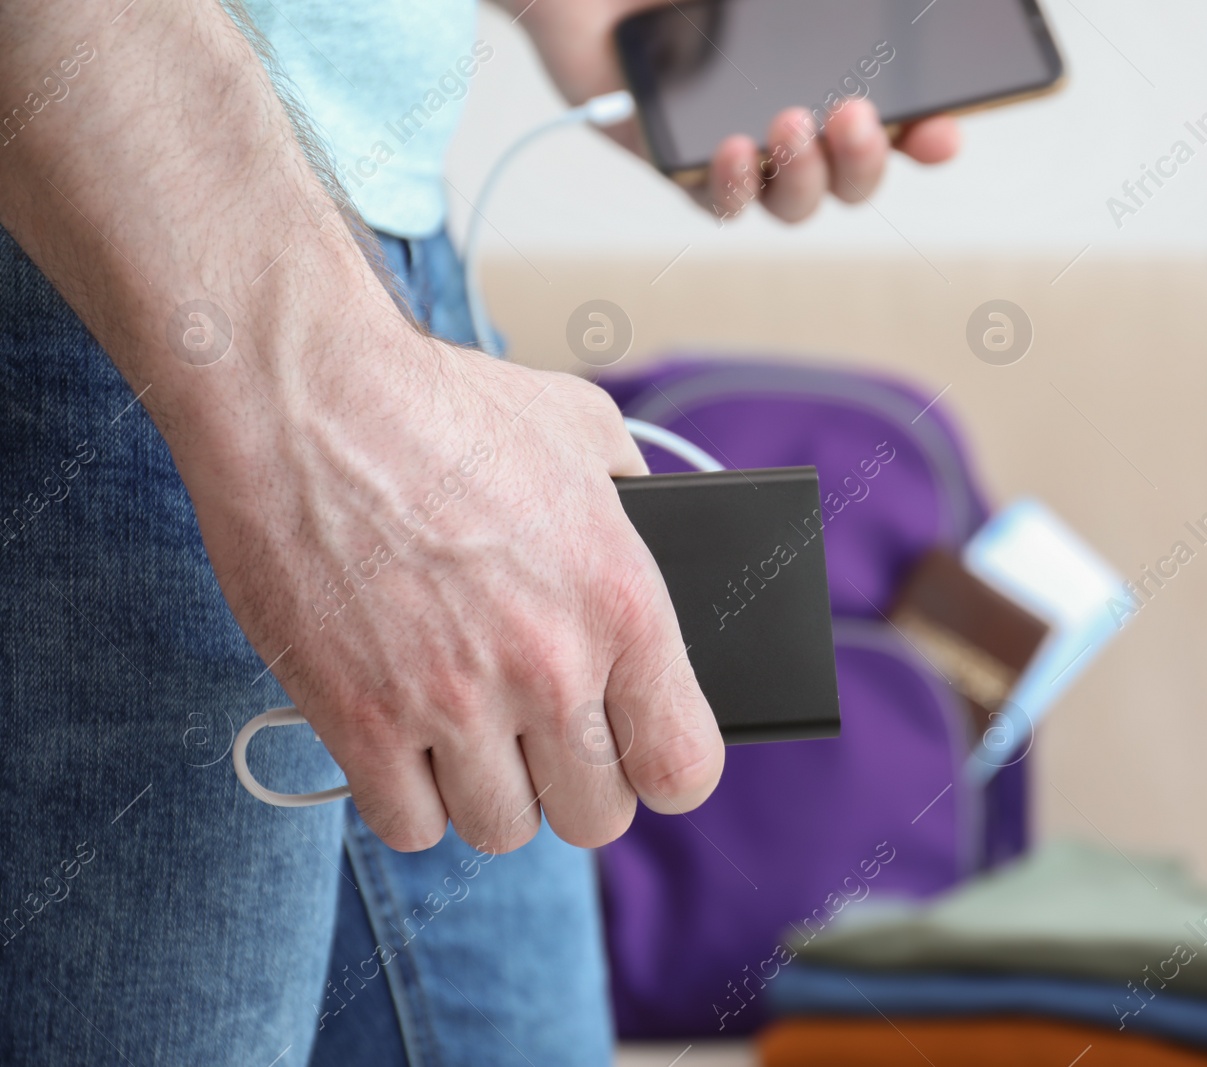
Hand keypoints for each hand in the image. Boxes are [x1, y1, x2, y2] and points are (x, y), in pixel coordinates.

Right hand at [186, 329, 724, 851]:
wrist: (308, 399)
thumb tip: (656, 533)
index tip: (637, 753)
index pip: (684, 765)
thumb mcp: (583, 428)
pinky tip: (403, 740)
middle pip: (595, 816)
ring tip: (467, 734)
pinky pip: (409, 824)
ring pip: (501, 828)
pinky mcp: (361, 722)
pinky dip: (408, 795)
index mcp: (623, 604)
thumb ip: (635, 498)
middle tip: (540, 738)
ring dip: (488, 791)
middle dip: (572, 784)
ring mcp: (455, 703)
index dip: (663, 769)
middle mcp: (551, 668)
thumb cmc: (446, 406)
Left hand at [501, 0, 961, 222]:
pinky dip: (732, 185)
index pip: (899, 120)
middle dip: (866, 159)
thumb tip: (872, 1)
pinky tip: (732, 149)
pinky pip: (717, 203)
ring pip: (794, 201)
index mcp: (825, 71)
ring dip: (806, 177)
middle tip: (854, 117)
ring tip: (789, 125)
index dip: (928, 137)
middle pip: (853, 176)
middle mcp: (791, 116)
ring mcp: (736, 146)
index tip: (943, 131)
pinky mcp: (676, 165)